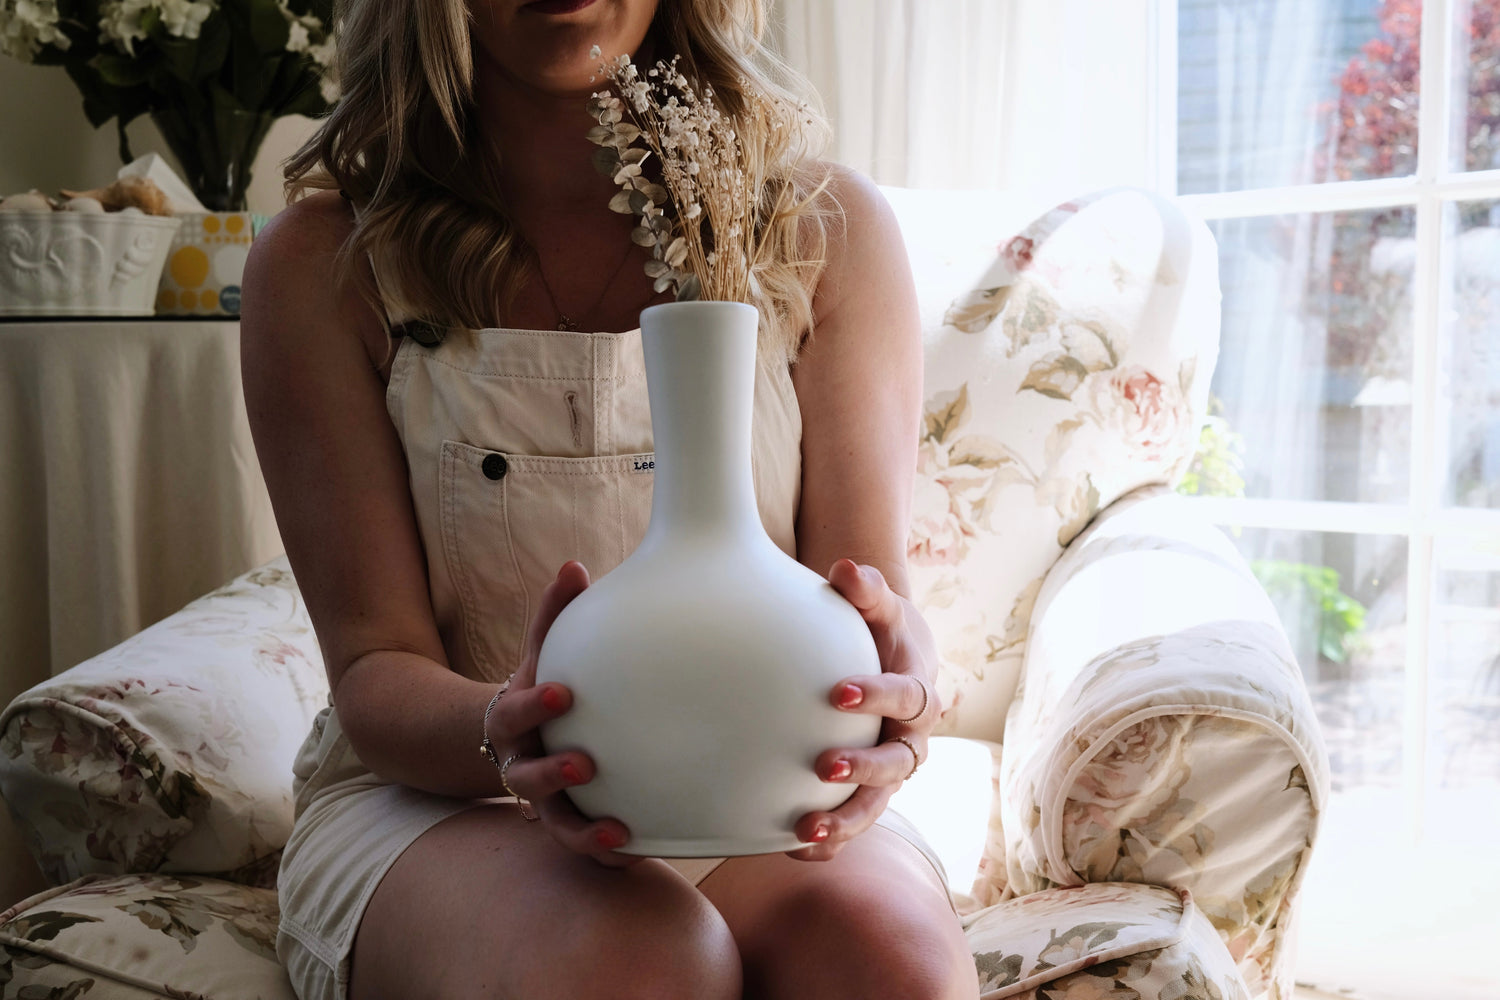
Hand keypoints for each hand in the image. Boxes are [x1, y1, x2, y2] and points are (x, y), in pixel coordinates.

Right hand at [484, 561, 639, 867]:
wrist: (514, 738)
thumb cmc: (543, 686)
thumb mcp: (542, 651)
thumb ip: (554, 613)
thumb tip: (575, 565)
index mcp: (512, 722)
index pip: (514, 714)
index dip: (534, 706)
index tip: (563, 693)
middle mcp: (521, 765)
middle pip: (525, 778)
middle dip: (552, 775)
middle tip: (585, 766)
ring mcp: (542, 801)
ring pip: (555, 825)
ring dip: (582, 832)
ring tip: (617, 832)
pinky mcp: (567, 823)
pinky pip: (583, 845)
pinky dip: (606, 854)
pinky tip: (637, 851)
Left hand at [788, 558, 940, 861]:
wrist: (890, 654)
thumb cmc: (879, 626)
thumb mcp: (878, 604)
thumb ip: (865, 588)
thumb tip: (846, 568)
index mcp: (918, 689)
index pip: (909, 697)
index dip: (880, 696)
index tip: (839, 692)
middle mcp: (910, 737)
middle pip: (900, 762)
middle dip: (865, 769)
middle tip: (825, 766)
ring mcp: (889, 769)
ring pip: (878, 804)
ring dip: (846, 820)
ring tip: (806, 829)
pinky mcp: (865, 790)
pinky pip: (852, 822)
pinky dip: (830, 842)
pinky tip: (791, 847)